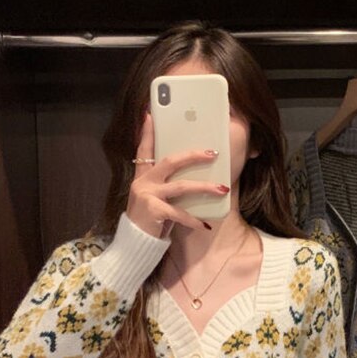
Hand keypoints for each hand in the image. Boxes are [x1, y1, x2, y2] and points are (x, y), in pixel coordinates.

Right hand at [127, 112, 230, 238]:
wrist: (135, 242)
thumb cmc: (150, 219)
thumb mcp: (156, 198)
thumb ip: (167, 186)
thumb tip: (194, 179)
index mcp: (143, 175)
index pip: (144, 148)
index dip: (147, 132)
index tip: (151, 114)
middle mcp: (143, 181)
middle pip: (171, 161)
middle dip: (193, 156)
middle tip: (212, 154)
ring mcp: (148, 195)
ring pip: (181, 186)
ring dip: (204, 187)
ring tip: (222, 189)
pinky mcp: (153, 210)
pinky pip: (180, 213)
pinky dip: (194, 220)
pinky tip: (205, 225)